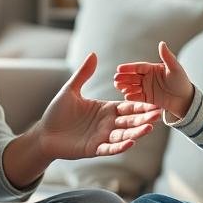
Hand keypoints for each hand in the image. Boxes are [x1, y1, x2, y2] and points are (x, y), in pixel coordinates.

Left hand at [39, 52, 162, 161]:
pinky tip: (131, 143)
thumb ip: (83, 74)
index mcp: (105, 109)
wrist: (44, 133)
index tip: (155, 102)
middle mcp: (107, 124)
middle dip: (144, 118)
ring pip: (123, 135)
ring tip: (149, 128)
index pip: (128, 107)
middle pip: (130, 121)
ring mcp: (102, 138)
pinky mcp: (93, 149)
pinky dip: (120, 147)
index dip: (141, 105)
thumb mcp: (70, 90)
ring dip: (137, 132)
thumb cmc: (57, 112)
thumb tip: (94, 54)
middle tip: (158, 114)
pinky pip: (109, 149)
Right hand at [113, 41, 195, 117]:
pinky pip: (137, 97)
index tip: (119, 68)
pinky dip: (132, 96)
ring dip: (125, 86)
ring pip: (133, 86)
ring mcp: (146, 88)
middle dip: (123, 78)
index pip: (138, 67)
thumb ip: (167, 57)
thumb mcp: (175, 68)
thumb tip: (162, 43)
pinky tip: (126, 96)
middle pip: (133, 77)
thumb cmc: (181, 81)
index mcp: (152, 68)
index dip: (129, 68)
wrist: (185, 99)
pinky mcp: (147, 98)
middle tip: (115, 79)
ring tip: (118, 87)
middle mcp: (147, 77)